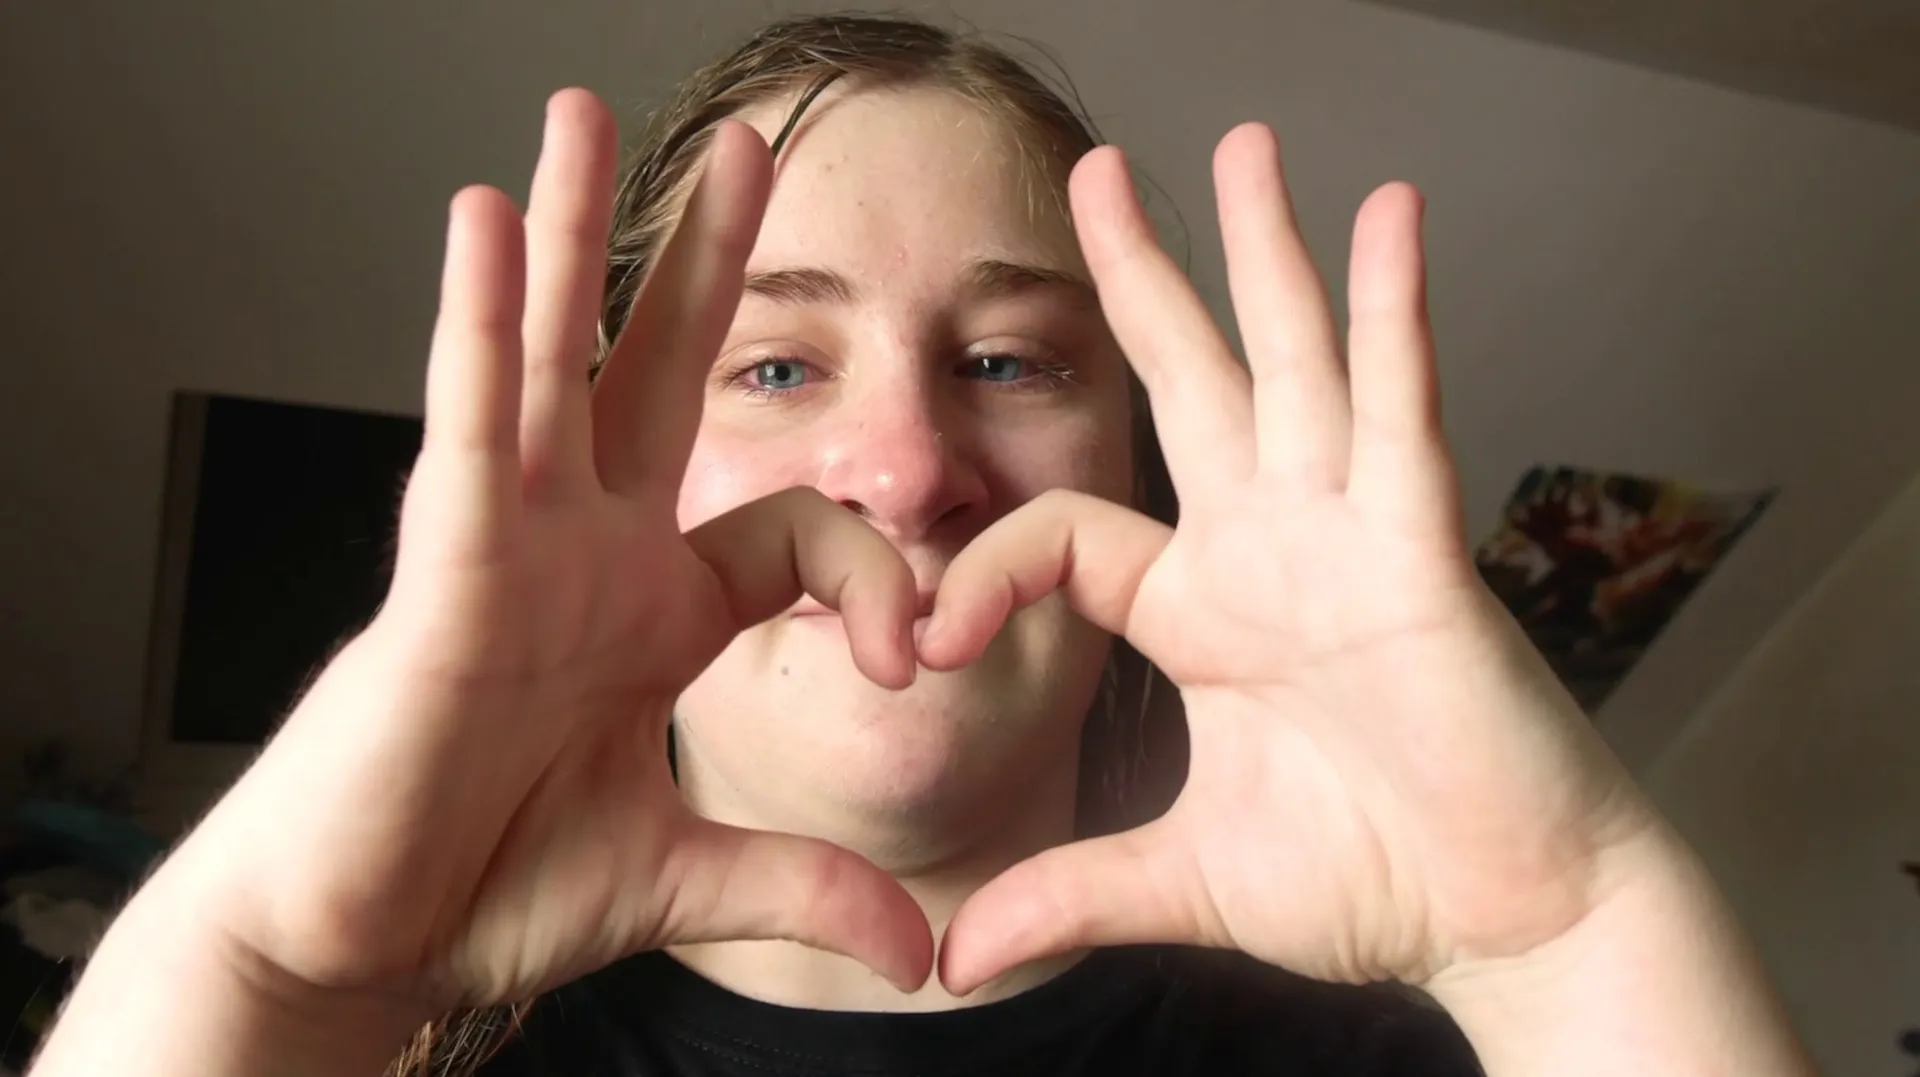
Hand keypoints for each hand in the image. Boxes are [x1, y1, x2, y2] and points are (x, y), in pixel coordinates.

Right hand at [161, 90, 933, 1012]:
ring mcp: (509, 549)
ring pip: (545, 364)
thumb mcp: (683, 875)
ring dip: (567, 236)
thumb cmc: (489, 886)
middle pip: (655, 376)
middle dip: (702, 263)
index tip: (905, 660)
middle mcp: (584, 553)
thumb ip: (803, 887)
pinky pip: (465, 429)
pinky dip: (473, 327)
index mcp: (653, 609)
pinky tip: (485, 225)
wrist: (369, 943)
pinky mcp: (440, 574)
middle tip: (752, 151)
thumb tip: (924, 956)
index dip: (872, 578)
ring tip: (575, 117)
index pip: (795, 532)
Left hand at [928, 124, 1660, 992]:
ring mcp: (1348, 540)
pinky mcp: (1421, 556)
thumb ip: (1068, 896)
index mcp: (1202, 611)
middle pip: (1191, 382)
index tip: (923, 644)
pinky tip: (1388, 217)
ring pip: (1294, 365)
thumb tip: (953, 962)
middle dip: (1145, 274)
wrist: (1503, 922)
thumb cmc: (1371, 882)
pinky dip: (1396, 317)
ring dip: (1266, 252)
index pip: (1066, 535)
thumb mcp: (1180, 880)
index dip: (983, 574)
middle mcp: (1270, 550)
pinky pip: (1401, 416)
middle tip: (1096, 171)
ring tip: (1239, 142)